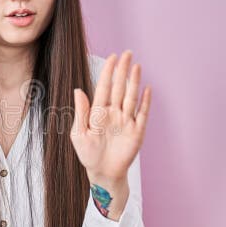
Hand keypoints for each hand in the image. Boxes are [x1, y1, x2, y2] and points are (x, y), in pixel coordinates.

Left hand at [70, 50, 151, 185]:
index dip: (108, 72)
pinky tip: (146, 89)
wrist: (102, 173)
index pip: (104, 87)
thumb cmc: (88, 154)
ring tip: (136, 66)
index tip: (112, 57)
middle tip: (127, 53)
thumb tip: (78, 90)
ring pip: (131, 97)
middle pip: (119, 88)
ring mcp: (126, 121)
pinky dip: (145, 102)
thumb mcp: (78, 133)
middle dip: (123, 70)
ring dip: (134, 82)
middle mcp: (114, 113)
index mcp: (98, 112)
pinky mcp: (137, 132)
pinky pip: (142, 114)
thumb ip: (81, 112)